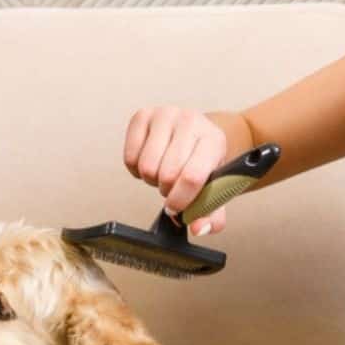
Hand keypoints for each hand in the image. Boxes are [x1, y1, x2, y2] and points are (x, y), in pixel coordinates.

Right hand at [123, 106, 229, 236]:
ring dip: (152, 179)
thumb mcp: (214, 187)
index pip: (192, 176)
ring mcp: (165, 115)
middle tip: (173, 185)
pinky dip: (136, 169)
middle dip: (168, 190)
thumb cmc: (203, 160)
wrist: (195, 133)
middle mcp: (190, 121)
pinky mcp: (142, 115)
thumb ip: (211, 213)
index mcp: (213, 140)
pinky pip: (130, 158)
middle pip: (167, 174)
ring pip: (146, 167)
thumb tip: (198, 229)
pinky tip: (151, 161)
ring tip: (163, 172)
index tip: (177, 208)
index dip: (180, 200)